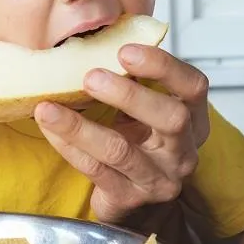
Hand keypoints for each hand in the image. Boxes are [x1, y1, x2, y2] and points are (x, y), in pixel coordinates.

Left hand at [34, 44, 209, 222]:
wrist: (133, 200)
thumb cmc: (137, 144)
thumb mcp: (144, 112)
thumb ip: (134, 82)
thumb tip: (94, 42)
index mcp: (192, 120)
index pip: (194, 87)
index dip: (163, 66)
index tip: (126, 51)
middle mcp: (182, 151)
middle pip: (170, 119)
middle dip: (128, 95)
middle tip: (90, 76)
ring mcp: (158, 179)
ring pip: (121, 150)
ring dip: (81, 126)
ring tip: (49, 108)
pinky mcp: (128, 198)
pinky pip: (95, 169)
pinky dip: (68, 145)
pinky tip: (49, 128)